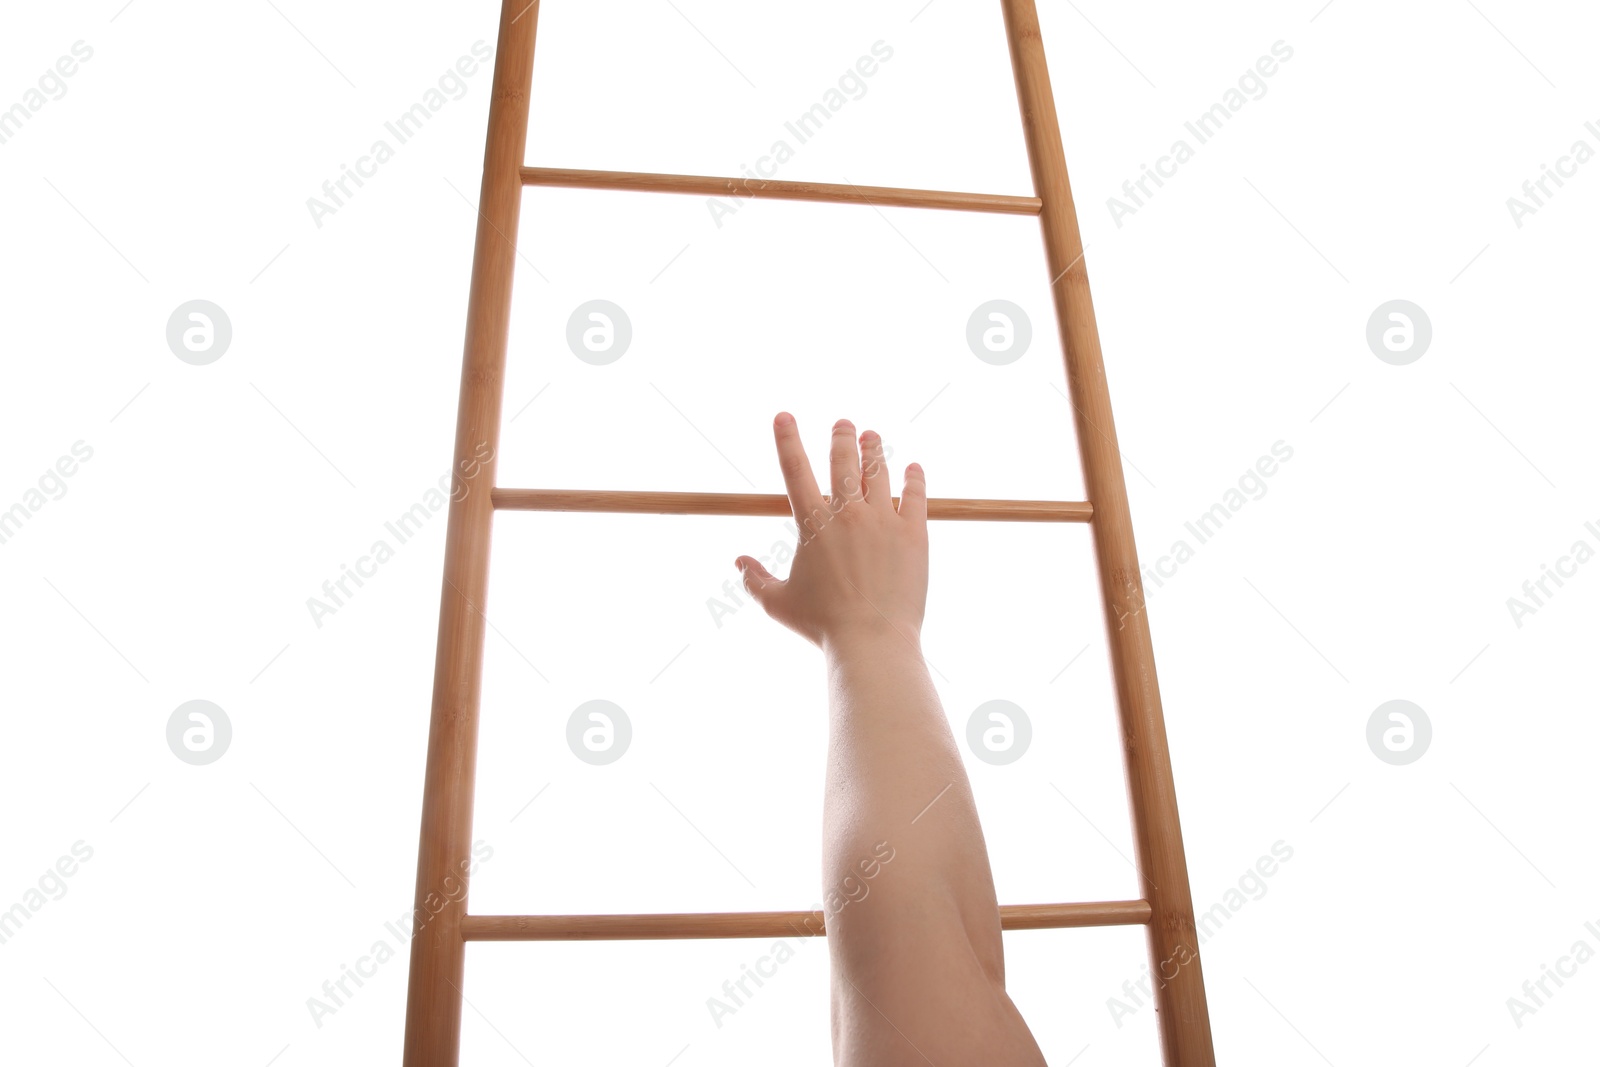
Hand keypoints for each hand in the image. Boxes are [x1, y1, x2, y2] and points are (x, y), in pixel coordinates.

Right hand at [736, 413, 927, 650]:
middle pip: (843, 460)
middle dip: (842, 436)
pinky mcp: (913, 533)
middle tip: (844, 424)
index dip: (787, 439)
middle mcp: (847, 513)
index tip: (783, 416)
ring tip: (873, 436)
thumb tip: (739, 562)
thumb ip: (755, 580)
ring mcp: (883, 519)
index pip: (794, 469)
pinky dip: (915, 479)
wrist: (871, 640)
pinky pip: (916, 495)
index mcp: (813, 524)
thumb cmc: (822, 625)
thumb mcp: (778, 603)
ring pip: (879, 471)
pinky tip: (915, 469)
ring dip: (875, 450)